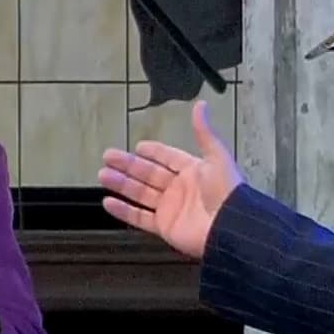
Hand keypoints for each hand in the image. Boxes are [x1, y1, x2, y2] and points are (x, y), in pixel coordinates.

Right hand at [98, 101, 242, 258]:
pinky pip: (140, 217)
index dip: (154, 152)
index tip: (138, 146)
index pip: (169, 158)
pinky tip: (109, 201)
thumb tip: (201, 105)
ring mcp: (171, 208)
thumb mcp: (217, 157)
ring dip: (122, 184)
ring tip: (103, 174)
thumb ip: (205, 133)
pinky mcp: (165, 227)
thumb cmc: (227, 192)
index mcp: (193, 171)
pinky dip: (124, 211)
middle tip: (109, 156)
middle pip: (149, 174)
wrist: (229, 227)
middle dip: (128, 165)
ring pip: (141, 194)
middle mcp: (180, 189)